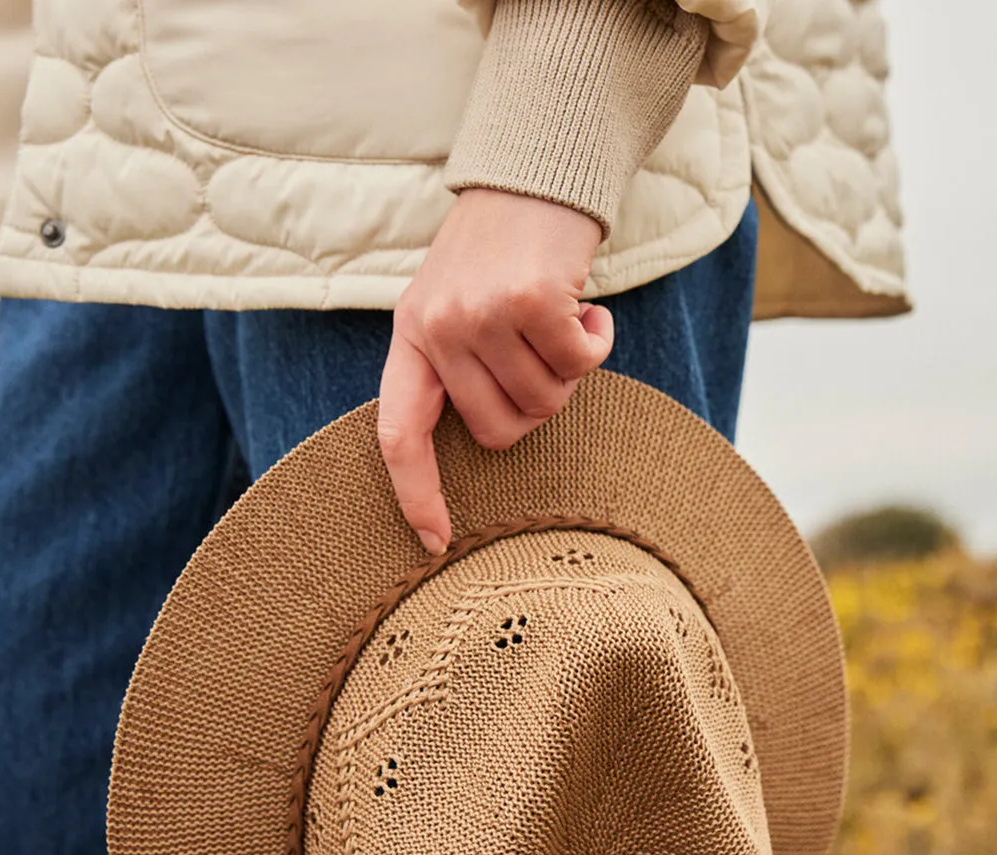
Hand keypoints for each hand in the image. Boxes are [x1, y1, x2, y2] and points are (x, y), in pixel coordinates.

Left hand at [378, 188, 614, 554]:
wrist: (533, 170)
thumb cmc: (498, 251)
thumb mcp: (454, 304)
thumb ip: (458, 367)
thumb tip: (492, 439)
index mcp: (412, 337)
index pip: (399, 434)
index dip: (415, 493)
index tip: (435, 542)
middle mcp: (438, 328)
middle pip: (497, 431)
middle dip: (534, 406)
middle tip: (542, 355)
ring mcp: (481, 315)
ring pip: (545, 402)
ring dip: (568, 368)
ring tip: (558, 316)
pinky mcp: (529, 301)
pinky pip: (578, 365)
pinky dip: (596, 342)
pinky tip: (586, 305)